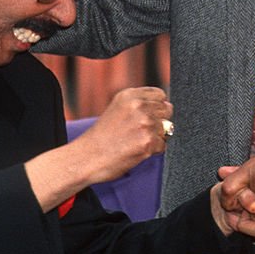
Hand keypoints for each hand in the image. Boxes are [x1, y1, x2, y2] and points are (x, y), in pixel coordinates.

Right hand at [25, 87, 172, 210]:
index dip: (157, 107)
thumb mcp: (117, 109)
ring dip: (157, 137)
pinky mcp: (148, 142)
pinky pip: (163, 146)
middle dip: (160, 121)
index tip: (149, 117)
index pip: (160, 95)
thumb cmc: (101, 137)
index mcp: (130, 95)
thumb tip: (165, 106)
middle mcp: (138, 106)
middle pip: (167, 110)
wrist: (87, 157)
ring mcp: (144, 124)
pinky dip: (154, 151)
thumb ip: (138, 104)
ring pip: (167, 129)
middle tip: (142, 132)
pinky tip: (137, 151)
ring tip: (137, 142)